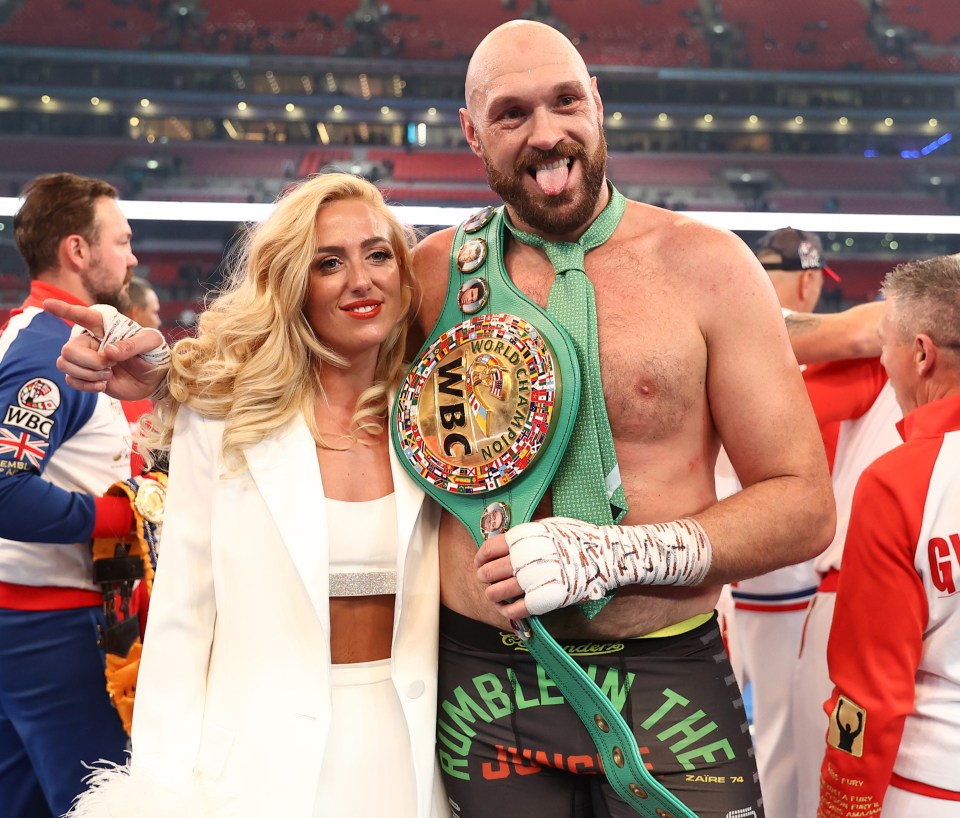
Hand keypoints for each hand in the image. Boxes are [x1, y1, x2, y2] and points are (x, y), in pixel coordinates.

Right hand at [46, 299, 169, 400]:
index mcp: (104, 327)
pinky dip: (86, 386)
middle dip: (89, 361)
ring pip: (64, 364)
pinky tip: (103, 386)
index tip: (48, 304)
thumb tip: (109, 352)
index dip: (64, 309)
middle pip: (68, 349)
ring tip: (108, 375)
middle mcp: (91, 341)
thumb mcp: (151, 342)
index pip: (82, 315)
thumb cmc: (154, 353)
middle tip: (110, 365)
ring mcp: (87, 360)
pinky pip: (71, 381)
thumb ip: (133, 344)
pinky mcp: (87, 377)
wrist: (156, 378)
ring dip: (87, 374)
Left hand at [477, 516, 712, 617]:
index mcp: (527, 536)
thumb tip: (503, 543)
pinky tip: (508, 609)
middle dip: (485, 577)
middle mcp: (528, 556)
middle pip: (491, 571)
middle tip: (486, 580)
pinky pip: (516, 609)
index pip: (491, 548)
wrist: (607, 555)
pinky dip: (508, 611)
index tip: (480, 562)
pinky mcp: (547, 598)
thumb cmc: (579, 539)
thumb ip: (527, 535)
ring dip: (493, 595)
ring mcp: (537, 578)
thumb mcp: (551, 526)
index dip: (482, 557)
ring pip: (498, 591)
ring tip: (495, 596)